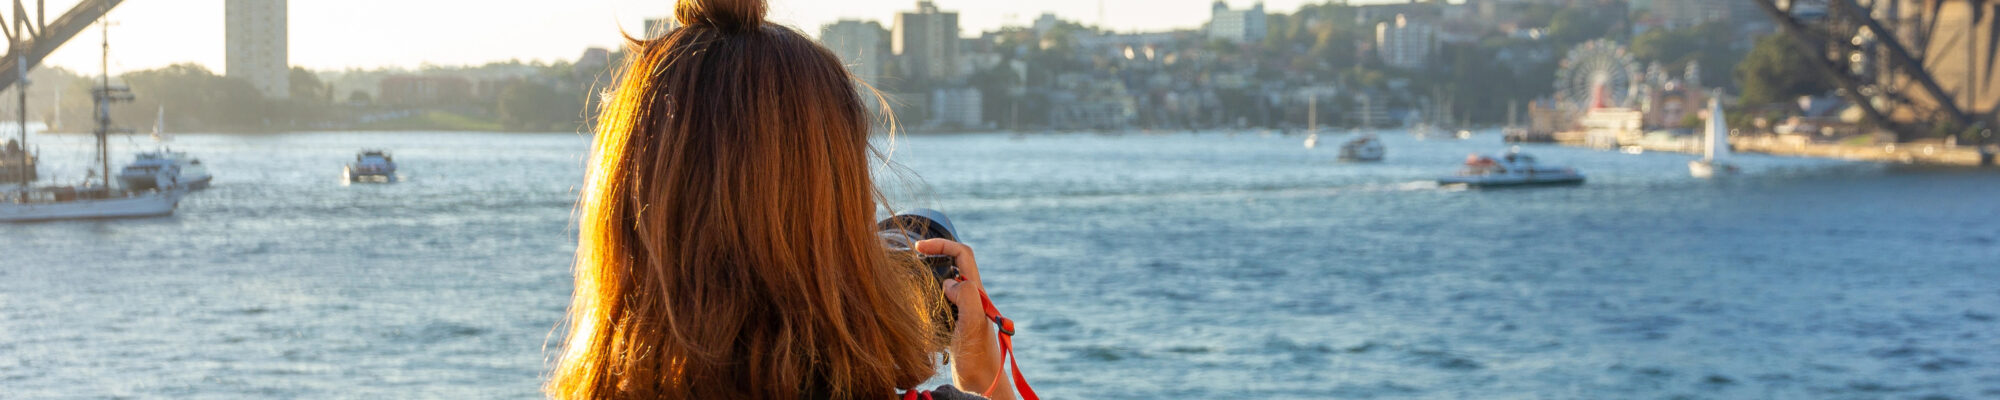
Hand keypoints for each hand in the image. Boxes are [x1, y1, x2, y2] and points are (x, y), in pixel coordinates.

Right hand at [914, 239, 1014, 399]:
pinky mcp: (955, 324)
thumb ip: (968, 297)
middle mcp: (971, 298)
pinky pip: (941, 300)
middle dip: (934, 255)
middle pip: (955, 263)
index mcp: (977, 293)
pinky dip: (927, 294)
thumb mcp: (973, 325)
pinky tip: (913, 304)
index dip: (942, 244)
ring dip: (930, 274)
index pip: (963, 254)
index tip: (919, 247)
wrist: (980, 385)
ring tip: (909, 277)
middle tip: (911, 257)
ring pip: (946, 281)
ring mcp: (963, 311)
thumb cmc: (978, 358)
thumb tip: (950, 282)